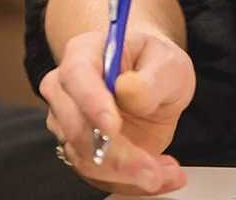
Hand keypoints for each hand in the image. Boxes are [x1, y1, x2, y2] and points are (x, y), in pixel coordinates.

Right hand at [40, 27, 195, 195]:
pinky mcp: (81, 151)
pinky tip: (160, 175)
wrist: (154, 81)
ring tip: (166, 172)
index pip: (77, 77)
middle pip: (77, 128)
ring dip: (128, 174)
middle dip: (117, 155)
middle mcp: (67, 89)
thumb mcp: (168, 62)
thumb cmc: (155, 63)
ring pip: (86, 159)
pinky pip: (99, 176)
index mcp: (84, 53)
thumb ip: (151, 77)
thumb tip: (129, 91)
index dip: (92, 105)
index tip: (113, 128)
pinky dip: (131, 182)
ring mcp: (69, 123)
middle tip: (153, 168)